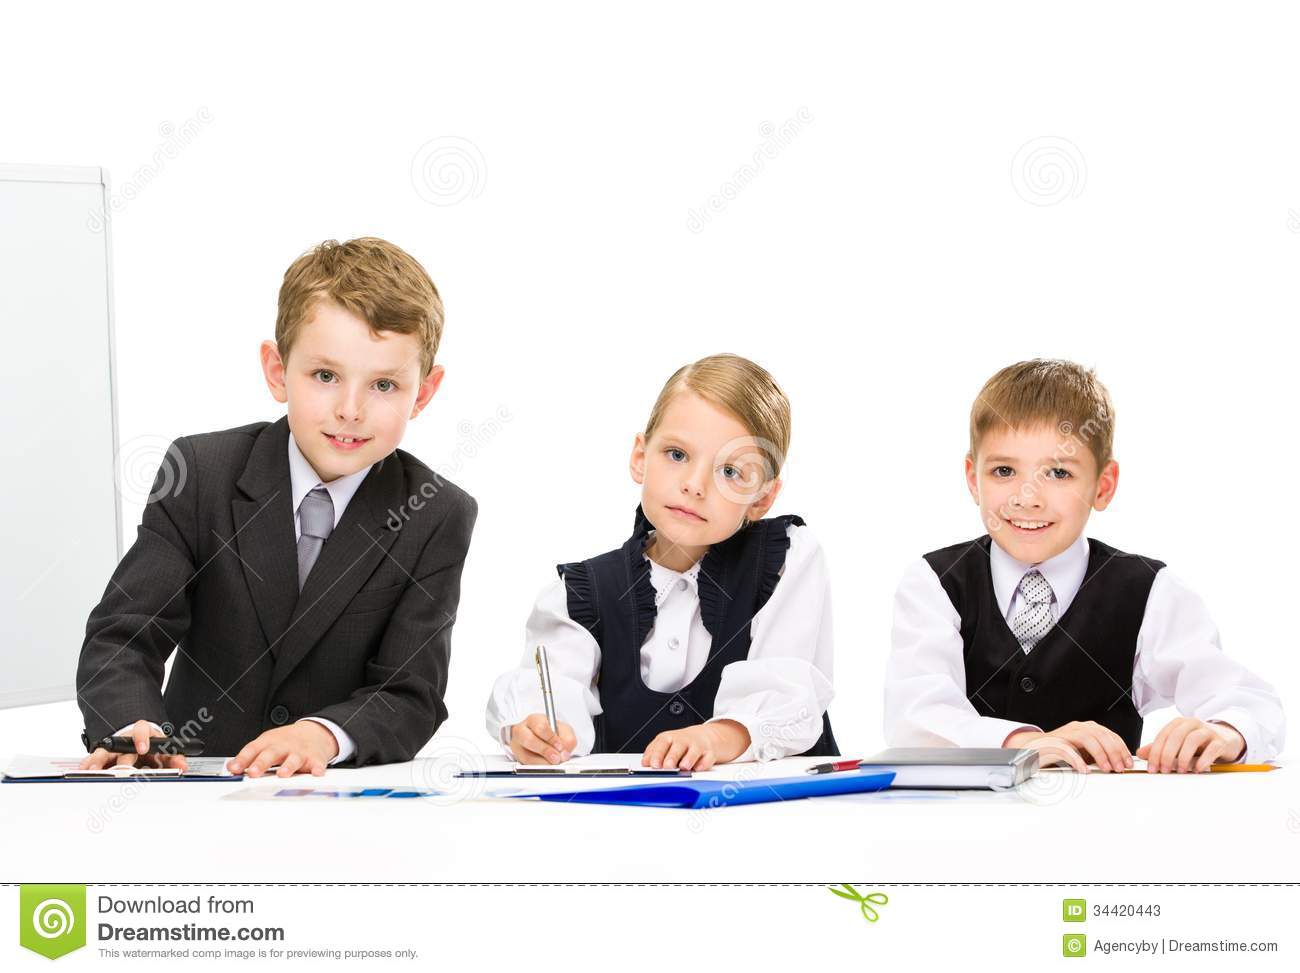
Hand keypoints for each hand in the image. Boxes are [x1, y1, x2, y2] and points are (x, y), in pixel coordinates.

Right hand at [78, 719, 188, 771]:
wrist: (139, 741)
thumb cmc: (151, 745)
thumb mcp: (164, 749)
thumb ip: (174, 757)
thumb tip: (182, 766)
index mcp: (142, 734)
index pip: (142, 730)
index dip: (142, 739)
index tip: (143, 748)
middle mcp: (126, 739)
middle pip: (121, 746)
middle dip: (121, 759)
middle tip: (122, 769)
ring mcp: (113, 748)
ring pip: (104, 752)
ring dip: (98, 761)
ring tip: (93, 769)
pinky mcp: (103, 756)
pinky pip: (93, 759)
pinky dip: (88, 764)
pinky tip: (83, 769)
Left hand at [227, 721, 337, 776]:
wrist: (314, 732)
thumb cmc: (285, 742)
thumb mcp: (266, 745)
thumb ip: (249, 757)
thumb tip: (231, 768)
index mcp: (268, 742)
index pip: (253, 749)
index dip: (242, 759)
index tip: (234, 769)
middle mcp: (283, 746)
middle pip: (271, 754)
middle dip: (262, 763)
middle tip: (253, 772)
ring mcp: (299, 752)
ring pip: (293, 759)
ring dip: (288, 766)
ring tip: (282, 774)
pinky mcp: (315, 758)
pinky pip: (317, 764)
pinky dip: (317, 769)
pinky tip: (316, 773)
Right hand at [509, 714, 576, 764]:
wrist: (543, 738)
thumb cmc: (552, 732)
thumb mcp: (564, 730)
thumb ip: (568, 739)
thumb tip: (564, 753)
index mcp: (533, 720)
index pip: (540, 727)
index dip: (551, 738)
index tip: (560, 746)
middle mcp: (521, 731)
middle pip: (529, 740)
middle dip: (545, 751)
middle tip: (556, 758)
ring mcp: (518, 746)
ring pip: (526, 756)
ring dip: (543, 763)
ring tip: (554, 764)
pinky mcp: (519, 759)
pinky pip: (527, 766)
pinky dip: (539, 768)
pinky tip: (547, 767)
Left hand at [641, 720, 749, 770]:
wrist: (704, 737)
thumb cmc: (681, 743)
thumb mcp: (665, 744)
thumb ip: (654, 753)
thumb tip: (644, 763)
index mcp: (669, 738)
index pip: (661, 744)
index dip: (657, 754)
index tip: (653, 764)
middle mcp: (683, 741)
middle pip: (677, 748)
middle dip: (672, 758)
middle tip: (667, 767)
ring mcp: (697, 746)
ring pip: (693, 752)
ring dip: (688, 760)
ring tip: (683, 767)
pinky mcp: (709, 753)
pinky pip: (707, 758)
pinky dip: (703, 764)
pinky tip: (698, 768)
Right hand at [1006, 720, 1132, 772]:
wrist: (1033, 750)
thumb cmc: (1059, 753)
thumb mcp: (1082, 752)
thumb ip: (1097, 754)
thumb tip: (1118, 764)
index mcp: (1086, 728)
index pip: (1109, 734)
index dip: (1121, 749)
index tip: (1128, 763)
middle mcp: (1077, 728)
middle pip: (1101, 735)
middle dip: (1113, 752)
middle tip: (1119, 768)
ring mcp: (1065, 734)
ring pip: (1087, 738)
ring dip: (1099, 754)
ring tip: (1106, 768)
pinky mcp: (1053, 743)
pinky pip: (1067, 749)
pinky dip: (1077, 760)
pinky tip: (1084, 769)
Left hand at [1137, 718, 1244, 772]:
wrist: (1226, 738)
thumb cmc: (1199, 742)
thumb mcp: (1178, 744)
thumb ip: (1160, 747)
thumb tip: (1140, 753)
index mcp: (1178, 723)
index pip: (1162, 736)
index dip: (1155, 752)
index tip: (1152, 768)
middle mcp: (1192, 723)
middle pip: (1175, 737)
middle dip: (1167, 755)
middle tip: (1164, 770)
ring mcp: (1208, 731)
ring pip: (1192, 740)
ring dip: (1184, 757)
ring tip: (1180, 770)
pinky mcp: (1221, 741)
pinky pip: (1211, 749)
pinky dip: (1203, 760)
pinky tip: (1197, 769)